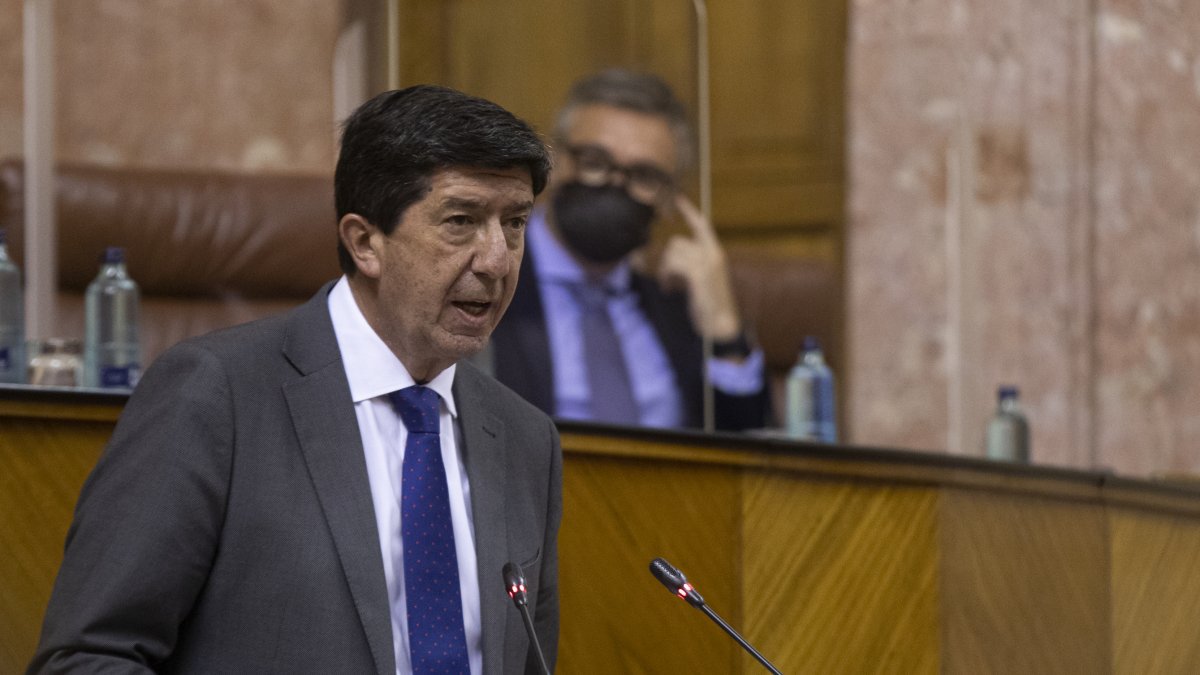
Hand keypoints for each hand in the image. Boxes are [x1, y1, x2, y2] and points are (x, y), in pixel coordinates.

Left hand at [656, 194, 742, 342]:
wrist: (721, 324)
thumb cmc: (710, 304)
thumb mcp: (702, 279)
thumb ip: (693, 265)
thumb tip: (673, 256)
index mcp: (715, 253)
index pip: (701, 225)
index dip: (689, 212)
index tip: (677, 198)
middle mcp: (712, 255)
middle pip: (677, 242)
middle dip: (667, 259)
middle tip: (667, 278)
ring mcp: (706, 264)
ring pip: (673, 253)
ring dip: (665, 270)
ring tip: (669, 285)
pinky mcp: (698, 276)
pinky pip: (673, 265)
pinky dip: (666, 276)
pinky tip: (668, 288)